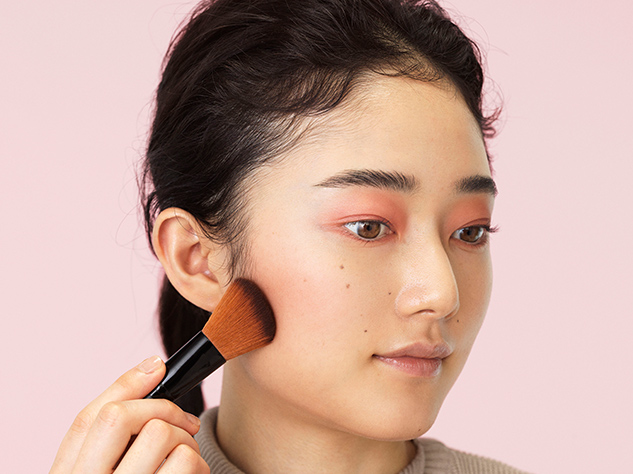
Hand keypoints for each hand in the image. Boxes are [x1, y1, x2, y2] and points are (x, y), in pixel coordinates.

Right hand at [50, 356, 209, 473]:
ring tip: (185, 458)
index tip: (158, 366)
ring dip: (188, 442)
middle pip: (129, 420)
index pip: (91, 418)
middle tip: (186, 424)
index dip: (128, 385)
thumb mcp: (96, 465)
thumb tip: (152, 365)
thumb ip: (112, 426)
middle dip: (165, 412)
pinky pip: (189, 463)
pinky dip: (200, 464)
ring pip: (167, 438)